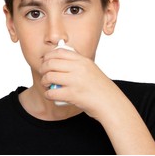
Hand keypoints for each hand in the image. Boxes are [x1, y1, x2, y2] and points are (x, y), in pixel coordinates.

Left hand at [40, 48, 154, 153]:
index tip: (45, 61)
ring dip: (44, 81)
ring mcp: (75, 81)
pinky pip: (52, 92)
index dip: (48, 56)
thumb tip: (57, 59)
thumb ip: (77, 64)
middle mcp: (79, 68)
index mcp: (83, 60)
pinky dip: (48, 94)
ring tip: (46, 85)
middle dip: (43, 68)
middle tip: (43, 73)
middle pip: (51, 63)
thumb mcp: (91, 69)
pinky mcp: (73, 94)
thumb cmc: (100, 88)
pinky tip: (50, 95)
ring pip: (49, 77)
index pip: (59, 52)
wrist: (111, 103)